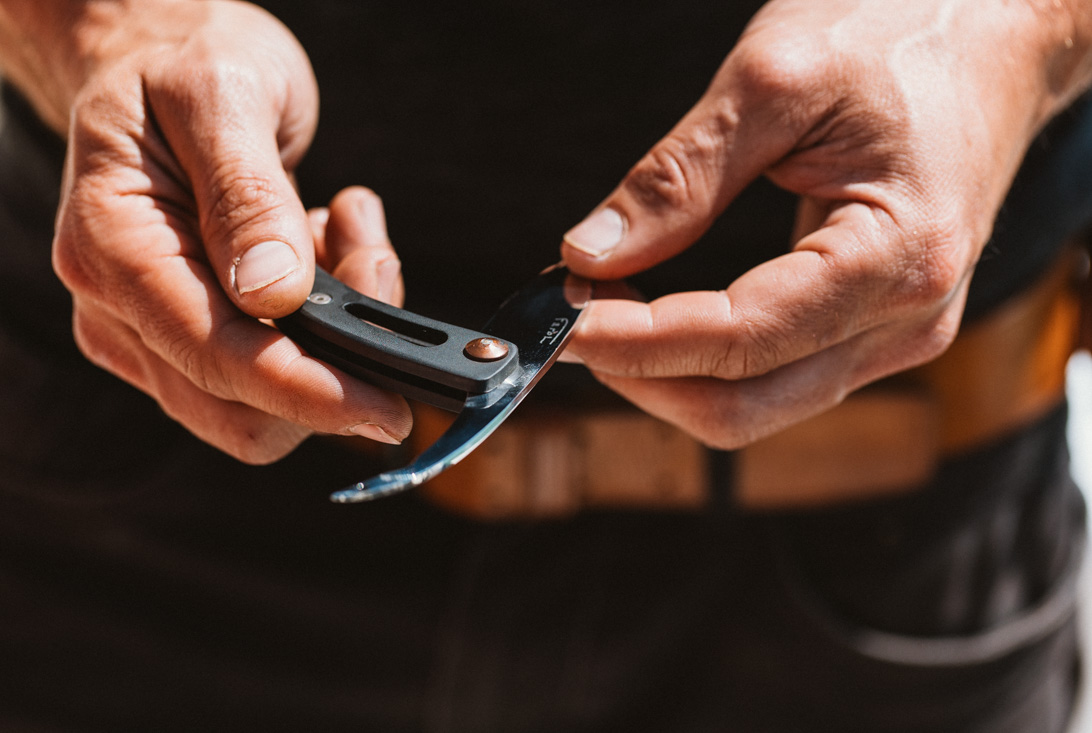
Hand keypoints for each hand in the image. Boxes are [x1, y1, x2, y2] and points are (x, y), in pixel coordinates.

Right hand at [0, 0, 411, 461]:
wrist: (156, 56)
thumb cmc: (186, 61)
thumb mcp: (223, 96)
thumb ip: (248, 197)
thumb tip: (276, 295)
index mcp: (113, 247)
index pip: (217, 358)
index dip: (310, 393)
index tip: (389, 408)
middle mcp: (120, 307)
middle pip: (241, 410)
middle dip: (336, 363)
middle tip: (373, 256)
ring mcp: (152, 329)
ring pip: (266, 401)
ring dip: (337, 336)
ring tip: (348, 232)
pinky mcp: (190, 333)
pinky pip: (275, 369)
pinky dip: (324, 322)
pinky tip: (326, 242)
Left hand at [560, 0, 1091, 448]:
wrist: (995, 30)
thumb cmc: (905, 34)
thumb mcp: (776, 81)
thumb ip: (679, 178)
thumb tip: (589, 253)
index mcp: (895, 258)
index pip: (740, 340)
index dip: (636, 342)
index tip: (562, 318)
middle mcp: (905, 321)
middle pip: (743, 405)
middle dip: (641, 373)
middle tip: (572, 313)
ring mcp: (893, 334)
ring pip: (754, 404)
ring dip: (666, 372)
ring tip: (606, 306)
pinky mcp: (873, 327)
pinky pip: (774, 377)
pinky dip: (702, 359)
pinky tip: (658, 315)